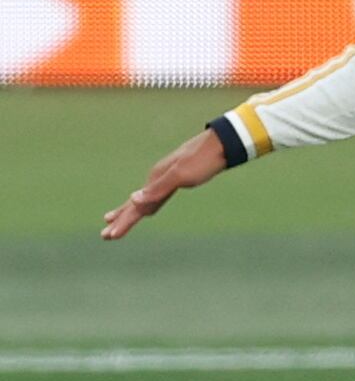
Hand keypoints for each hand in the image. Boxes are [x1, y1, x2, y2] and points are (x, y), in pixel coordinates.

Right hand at [101, 130, 228, 240]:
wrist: (223, 144)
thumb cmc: (203, 160)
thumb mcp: (181, 175)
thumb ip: (158, 189)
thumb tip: (132, 199)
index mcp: (155, 179)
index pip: (135, 207)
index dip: (123, 222)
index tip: (109, 237)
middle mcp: (157, 178)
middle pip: (135, 204)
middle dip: (120, 220)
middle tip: (105, 236)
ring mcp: (166, 177)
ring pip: (144, 200)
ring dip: (129, 212)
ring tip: (113, 220)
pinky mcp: (178, 177)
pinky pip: (156, 196)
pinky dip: (146, 204)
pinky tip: (146, 206)